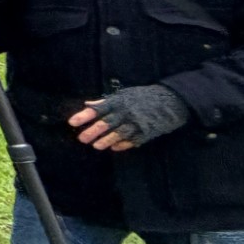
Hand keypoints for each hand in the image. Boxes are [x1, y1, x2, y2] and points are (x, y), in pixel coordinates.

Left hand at [68, 85, 189, 150]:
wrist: (170, 100)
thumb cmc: (143, 96)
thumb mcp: (124, 95)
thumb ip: (106, 101)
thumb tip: (88, 104)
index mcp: (119, 101)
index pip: (97, 109)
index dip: (84, 116)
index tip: (72, 122)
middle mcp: (126, 112)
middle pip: (105, 123)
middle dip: (92, 131)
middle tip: (81, 139)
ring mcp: (136, 123)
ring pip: (117, 134)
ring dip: (105, 140)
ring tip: (96, 146)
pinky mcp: (146, 133)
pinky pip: (131, 141)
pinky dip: (122, 144)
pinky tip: (114, 148)